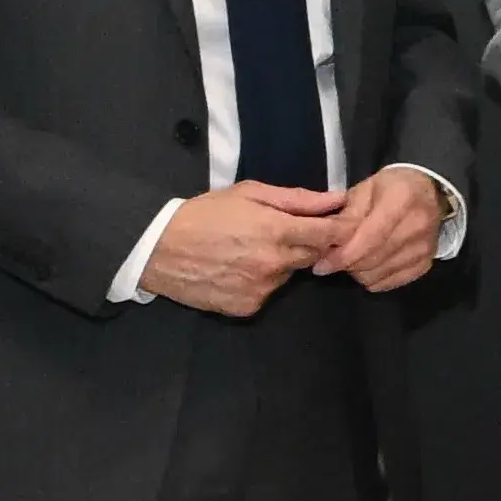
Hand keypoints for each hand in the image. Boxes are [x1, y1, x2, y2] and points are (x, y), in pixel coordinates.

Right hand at [141, 182, 345, 316]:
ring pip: (288, 275)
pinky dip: (260, 281)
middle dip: (307, 244)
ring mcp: (262, 289)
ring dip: (281, 263)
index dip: (339, 228)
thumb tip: (337, 199)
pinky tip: (237, 269)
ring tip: (250, 249)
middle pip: (313, 256)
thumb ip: (297, 199)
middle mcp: (275, 263)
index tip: (341, 224)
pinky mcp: (248, 306)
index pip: (329, 234)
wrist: (160, 248)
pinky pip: (267, 292)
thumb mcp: (249, 193)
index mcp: (277, 230)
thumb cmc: (205, 213)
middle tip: (281, 232)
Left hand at [310, 164, 452, 291]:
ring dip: (359, 271)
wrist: (429, 190)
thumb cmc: (391, 187)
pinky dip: (375, 278)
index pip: (369, 238)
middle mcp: (417, 227)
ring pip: (378, 275)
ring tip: (353, 258)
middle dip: (346, 264)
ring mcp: (424, 248)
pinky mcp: (426, 264)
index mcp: (400, 201)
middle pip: (372, 260)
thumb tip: (326, 245)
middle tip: (333, 259)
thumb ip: (345, 217)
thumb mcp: (363, 190)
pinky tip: (370, 265)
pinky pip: (391, 283)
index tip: (322, 265)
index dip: (343, 255)